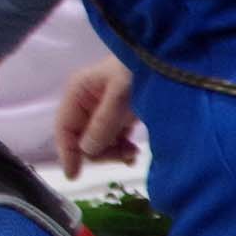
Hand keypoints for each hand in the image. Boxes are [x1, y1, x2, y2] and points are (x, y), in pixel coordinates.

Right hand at [54, 55, 137, 176]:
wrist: (171, 60)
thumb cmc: (141, 70)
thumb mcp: (120, 95)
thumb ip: (103, 123)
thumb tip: (86, 150)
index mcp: (79, 92)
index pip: (64, 128)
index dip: (67, 152)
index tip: (74, 175)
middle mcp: (88, 101)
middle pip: (82, 139)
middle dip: (99, 152)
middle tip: (122, 156)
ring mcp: (105, 109)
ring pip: (99, 142)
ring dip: (113, 152)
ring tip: (132, 152)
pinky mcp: (122, 114)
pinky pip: (115, 139)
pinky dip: (122, 148)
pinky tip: (133, 152)